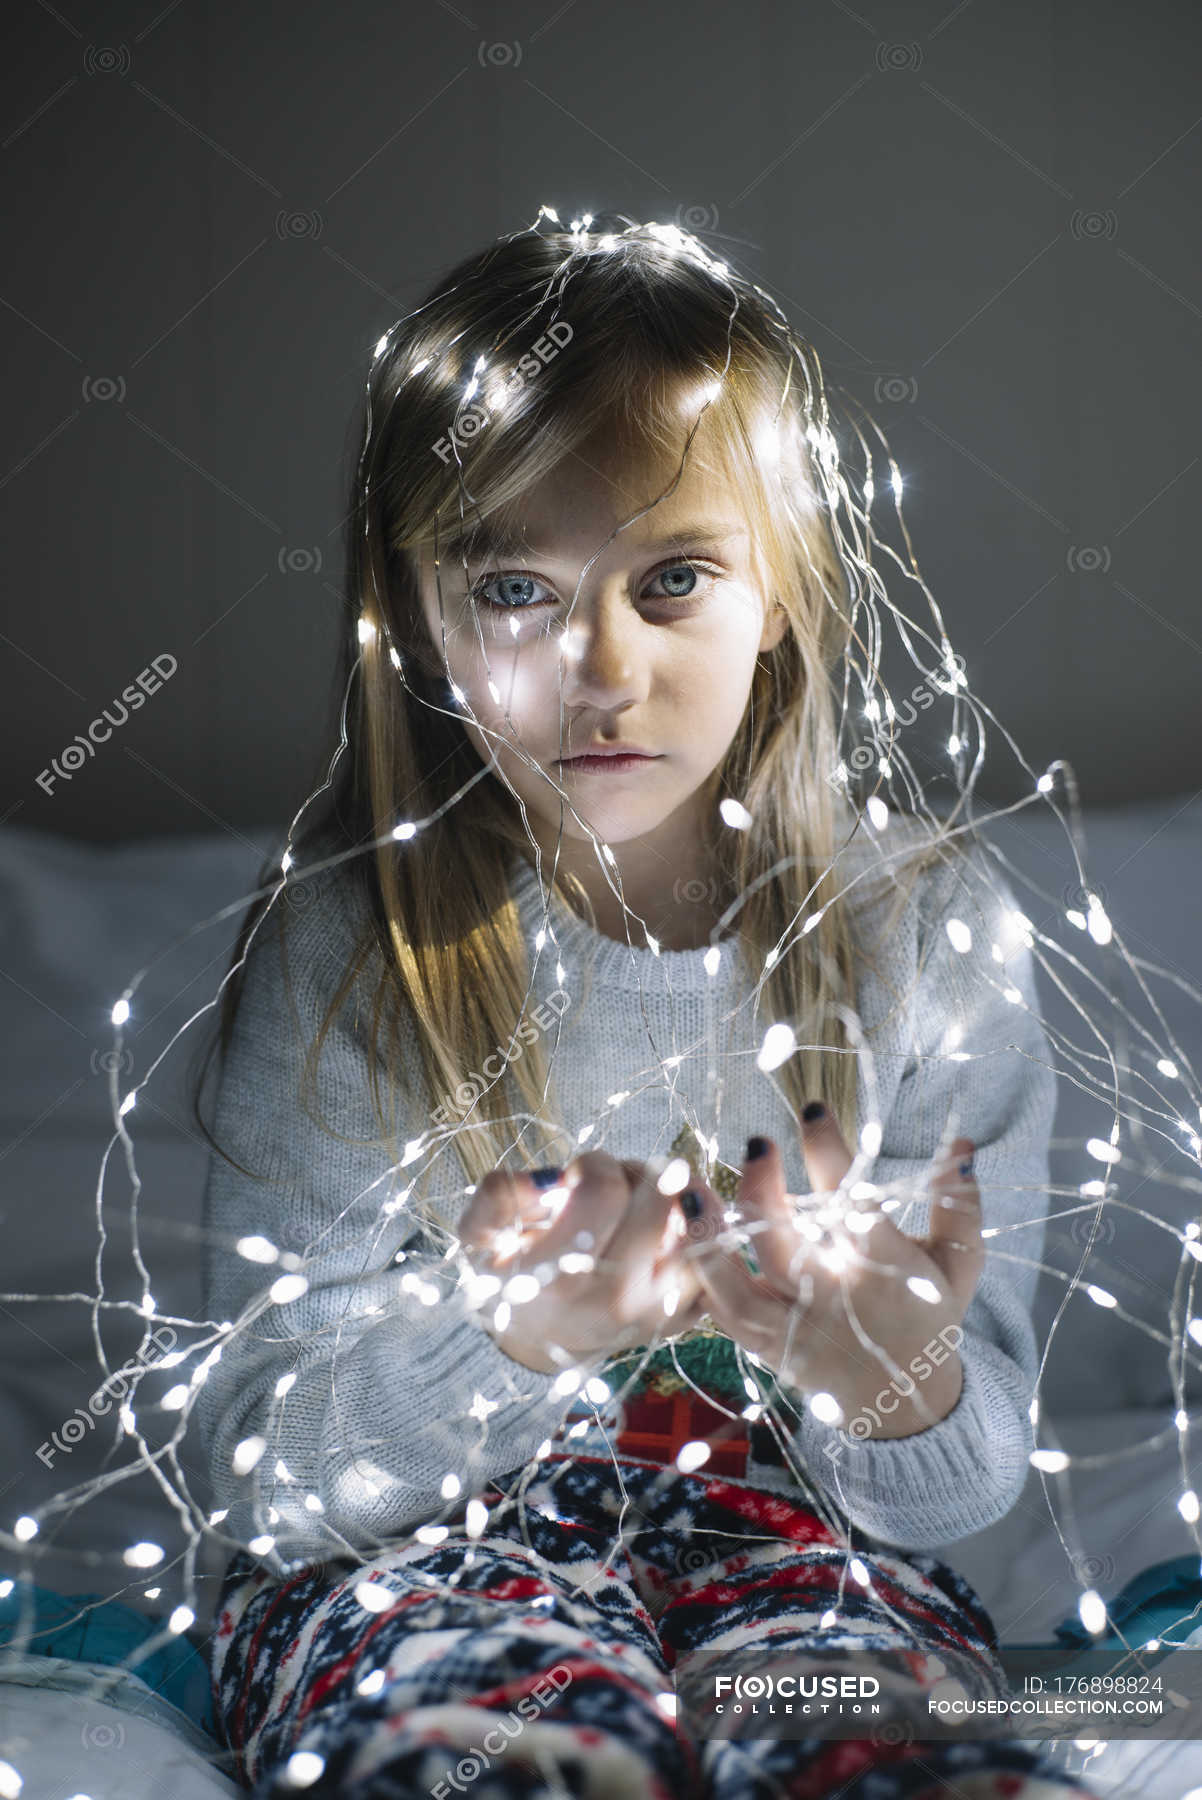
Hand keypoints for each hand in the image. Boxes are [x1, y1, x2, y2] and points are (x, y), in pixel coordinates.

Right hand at [458, 1151, 708, 1376]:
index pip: (601, 1191)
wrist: (541, 1336)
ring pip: (701, 1224)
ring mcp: (660, 1310)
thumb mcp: (480, 1237)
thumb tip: (550, 1180)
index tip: (575, 1175)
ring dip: (679, 1192)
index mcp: (561, 1280)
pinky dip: (701, 1223)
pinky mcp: (689, 1314)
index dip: (590, 1164)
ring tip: (647, 1195)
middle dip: (636, 1171)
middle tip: (615, 1181)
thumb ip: (497, 1197)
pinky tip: (671, 1219)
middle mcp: (617, 1299)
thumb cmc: (512, 1274)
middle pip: (659, 1199)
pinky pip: (718, 1251)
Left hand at [681, 1110, 984, 1437]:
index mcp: (887, 1275)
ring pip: (740, 1292)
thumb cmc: (929, 1319)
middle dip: (763, 1196)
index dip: (831, 1155)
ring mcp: (795, 1330)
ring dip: (709, 1239)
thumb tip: (961, 1142)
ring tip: (690, 1188)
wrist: (905, 1407)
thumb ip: (958, 1203)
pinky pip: (722, 1315)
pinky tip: (682, 1231)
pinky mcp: (765, 1347)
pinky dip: (698, 1275)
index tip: (812, 1110)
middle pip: (786, 1252)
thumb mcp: (958, 1265)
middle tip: (757, 1146)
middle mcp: (835, 1304)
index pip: (855, 1209)